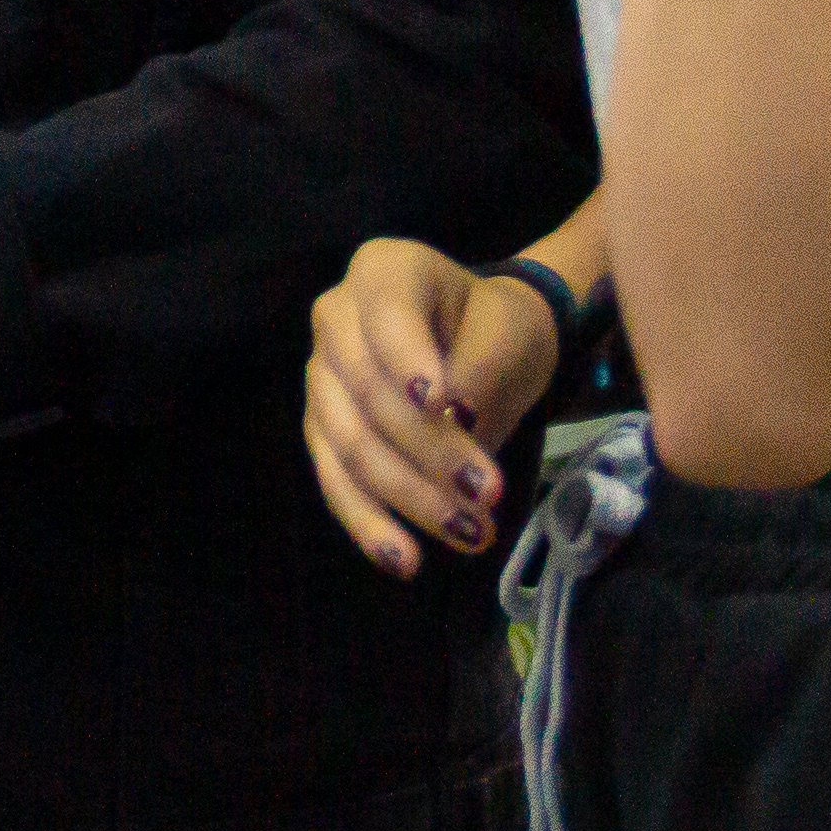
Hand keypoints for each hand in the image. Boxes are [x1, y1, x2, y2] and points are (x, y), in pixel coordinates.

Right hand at [302, 240, 562, 580]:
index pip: (386, 318)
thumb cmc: (497, 330)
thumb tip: (455, 416)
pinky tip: (403, 559)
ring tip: (469, 535)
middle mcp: (335, 317)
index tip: (449, 408)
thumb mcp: (508, 333)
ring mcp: (321, 375)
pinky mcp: (323, 429)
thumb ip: (480, 365)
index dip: (410, 364)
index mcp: (382, 271)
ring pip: (350, 445)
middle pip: (368, 394)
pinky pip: (334, 480)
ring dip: (408, 497)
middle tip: (488, 496)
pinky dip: (369, 522)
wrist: (485, 350)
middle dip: (428, 452)